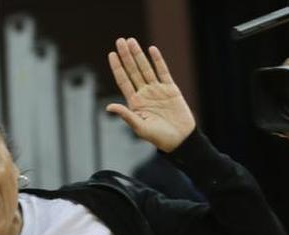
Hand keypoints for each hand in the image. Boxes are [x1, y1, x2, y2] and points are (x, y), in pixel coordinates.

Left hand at [105, 38, 195, 152]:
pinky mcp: (171, 89)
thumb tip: (109, 107)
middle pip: (133, 71)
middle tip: (120, 41)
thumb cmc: (158, 137)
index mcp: (135, 102)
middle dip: (126, 56)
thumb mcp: (139, 127)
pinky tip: (152, 49)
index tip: (111, 54)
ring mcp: (157, 90)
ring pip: (146, 68)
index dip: (117, 67)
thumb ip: (126, 115)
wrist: (180, 139)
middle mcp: (144, 93)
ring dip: (139, 55)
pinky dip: (158, 60)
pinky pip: (163, 71)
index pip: (123, 81)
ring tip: (131, 41)